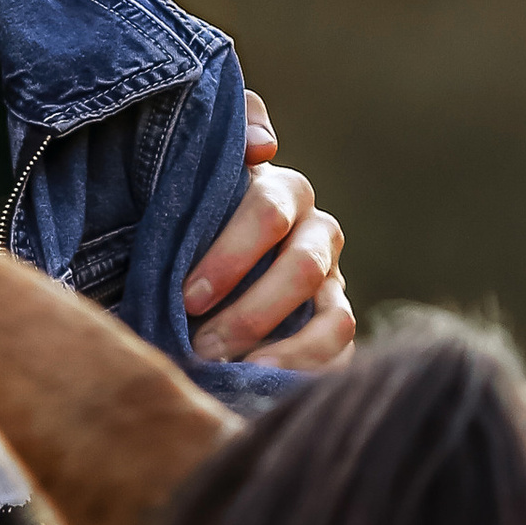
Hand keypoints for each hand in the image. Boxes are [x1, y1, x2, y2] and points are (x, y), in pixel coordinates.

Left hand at [183, 90, 352, 371]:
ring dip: (285, 352)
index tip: (185, 296)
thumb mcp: (194, 170)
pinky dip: (305, 375)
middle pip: (303, 268)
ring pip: (334, 318)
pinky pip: (340, 355)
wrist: (195, 259)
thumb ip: (227, 134)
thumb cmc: (189, 213)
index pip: (268, 212)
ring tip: (233, 375)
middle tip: (200, 346)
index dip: (229, 255)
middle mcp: (317, 233)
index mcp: (281, 191)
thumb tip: (263, 145)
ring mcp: (332, 283)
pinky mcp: (332, 326)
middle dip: (249, 311)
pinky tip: (260, 389)